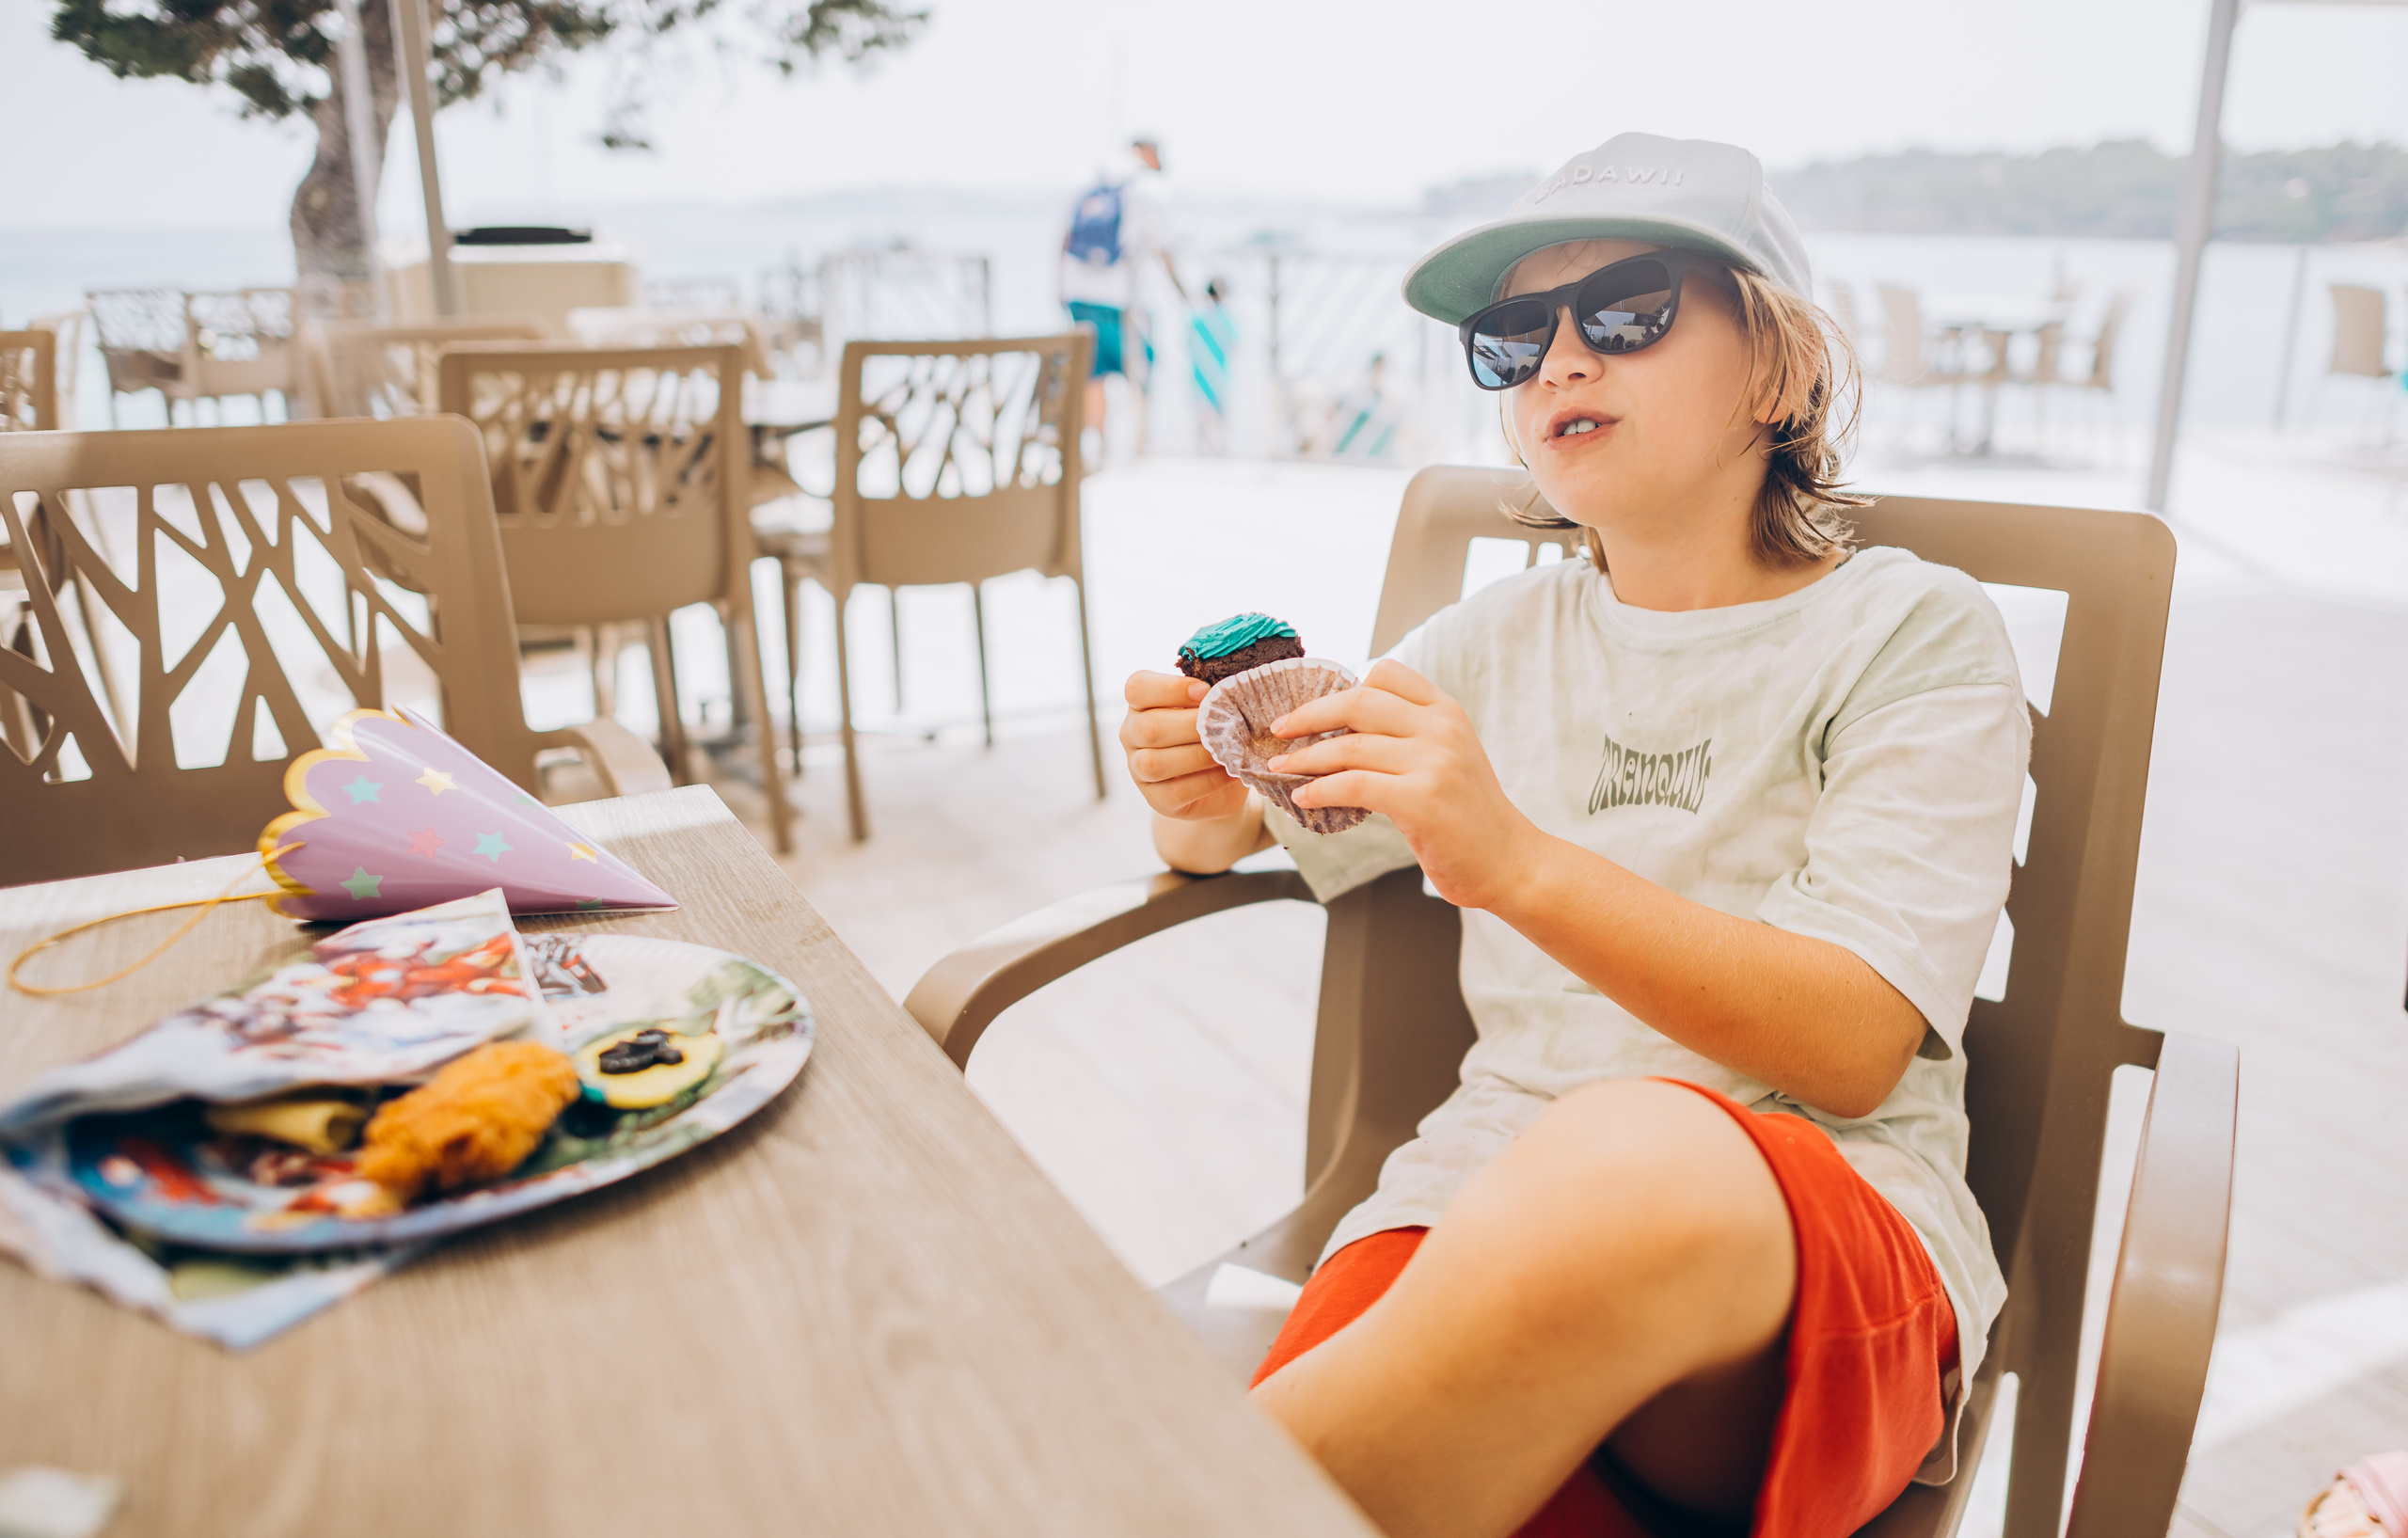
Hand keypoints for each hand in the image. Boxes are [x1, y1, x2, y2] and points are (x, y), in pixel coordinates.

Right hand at [1120, 670, 1248, 821]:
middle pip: (1147, 728)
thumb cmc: (1216, 731)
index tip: (1206, 690)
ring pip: (1154, 763)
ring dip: (1197, 755)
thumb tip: (1233, 685)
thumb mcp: (1213, 707)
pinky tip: (1229, 771)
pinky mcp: (1156, 799)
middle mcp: (1131, 734)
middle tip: (1225, 723)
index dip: (1170, 688)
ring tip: (1228, 749)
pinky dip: (1207, 781)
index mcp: (1141, 703)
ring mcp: (1138, 769)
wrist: (1220, 782)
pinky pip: (1175, 791)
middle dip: (1191, 725)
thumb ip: (1214, 694)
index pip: (1138, 688)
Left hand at [1268, 661, 1541, 910]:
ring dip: (1305, 757)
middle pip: (1358, 701)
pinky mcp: (1421, 800)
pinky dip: (1320, 789)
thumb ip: (1409, 735)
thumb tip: (1342, 729)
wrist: (1511, 861)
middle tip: (1279, 729)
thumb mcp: (1448, 757)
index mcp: (1447, 711)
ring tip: (1281, 767)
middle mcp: (1441, 728)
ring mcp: (1434, 762)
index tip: (1313, 708)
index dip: (1342, 686)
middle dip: (1309, 714)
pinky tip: (1304, 797)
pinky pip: (1353, 785)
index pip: (1385, 674)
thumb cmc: (1469, 815)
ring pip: (1349, 746)